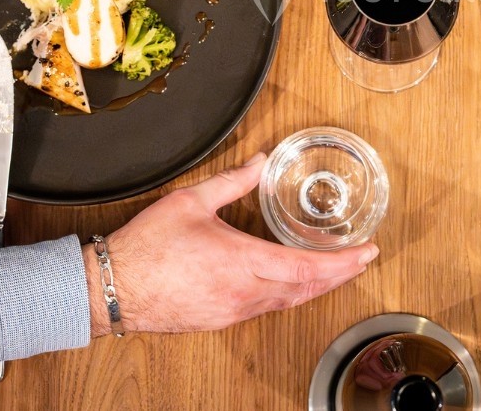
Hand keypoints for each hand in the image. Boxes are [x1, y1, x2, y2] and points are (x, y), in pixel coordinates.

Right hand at [83, 153, 377, 336]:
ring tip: (336, 271)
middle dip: (340, 275)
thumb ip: (233, 181)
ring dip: (315, 287)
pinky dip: (289, 295)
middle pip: (306, 290)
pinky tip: (293, 285)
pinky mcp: (221, 320)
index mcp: (241, 262)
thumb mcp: (192, 201)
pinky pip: (266, 309)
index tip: (367, 252)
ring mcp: (233, 311)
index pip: (306, 268)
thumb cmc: (147, 247)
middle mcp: (243, 293)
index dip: (342, 262)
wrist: (113, 288)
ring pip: (287, 302)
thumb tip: (260, 161)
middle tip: (363, 260)